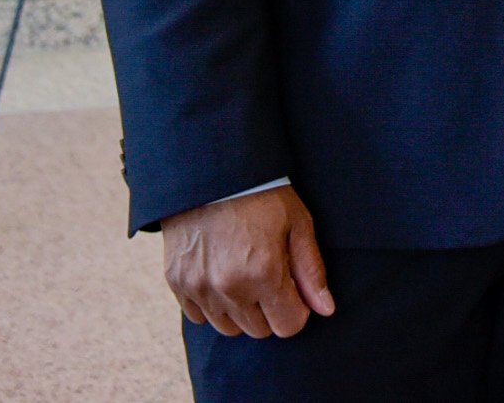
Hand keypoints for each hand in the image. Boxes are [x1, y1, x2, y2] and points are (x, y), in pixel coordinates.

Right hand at [160, 185, 334, 337]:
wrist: (212, 173)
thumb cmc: (262, 195)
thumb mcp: (298, 224)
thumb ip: (312, 271)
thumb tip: (326, 309)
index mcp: (263, 273)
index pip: (288, 326)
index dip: (297, 310)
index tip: (294, 289)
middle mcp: (229, 287)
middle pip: (259, 330)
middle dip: (271, 310)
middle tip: (270, 276)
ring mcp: (199, 287)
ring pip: (229, 328)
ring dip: (242, 311)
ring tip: (246, 274)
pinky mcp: (177, 283)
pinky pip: (200, 317)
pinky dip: (214, 304)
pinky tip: (222, 274)